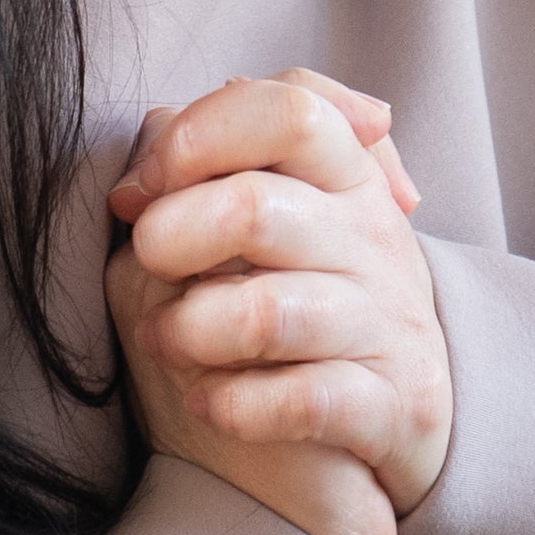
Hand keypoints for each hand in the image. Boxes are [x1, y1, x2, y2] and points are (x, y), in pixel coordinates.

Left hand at [106, 70, 451, 534]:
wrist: (369, 424)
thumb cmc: (284, 304)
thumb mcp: (249, 221)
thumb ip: (199, 167)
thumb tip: (137, 179)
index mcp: (345, 175)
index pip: (291, 109)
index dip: (199, 136)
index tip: (142, 188)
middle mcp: (375, 239)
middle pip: (254, 208)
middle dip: (169, 238)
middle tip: (148, 267)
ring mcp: (390, 323)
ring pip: (266, 314)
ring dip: (188, 330)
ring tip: (165, 341)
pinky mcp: (397, 406)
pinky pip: (301, 401)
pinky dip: (232, 405)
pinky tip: (209, 404)